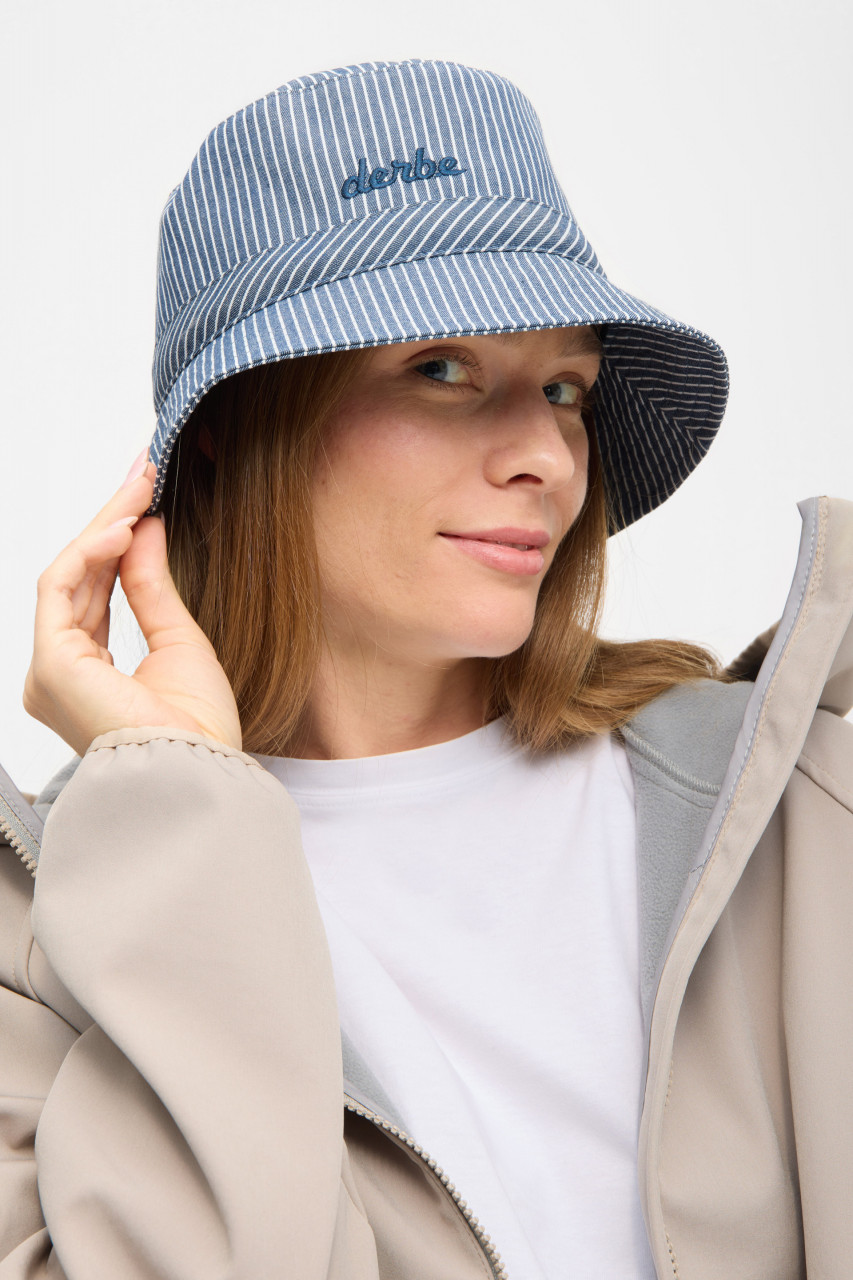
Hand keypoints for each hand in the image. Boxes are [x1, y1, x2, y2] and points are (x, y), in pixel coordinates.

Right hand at [24, 450, 242, 755]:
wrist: (204, 772)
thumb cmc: (198, 728)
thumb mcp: (179, 639)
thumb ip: (151, 584)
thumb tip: (143, 527)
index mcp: (88, 674)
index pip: (94, 591)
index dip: (117, 540)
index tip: (146, 497)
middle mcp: (60, 672)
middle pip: (79, 577)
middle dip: (110, 520)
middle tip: (142, 472)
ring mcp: (50, 670)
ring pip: (68, 574)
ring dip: (104, 523)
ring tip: (141, 487)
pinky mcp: (52, 664)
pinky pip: (60, 587)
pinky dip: (91, 550)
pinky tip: (126, 523)